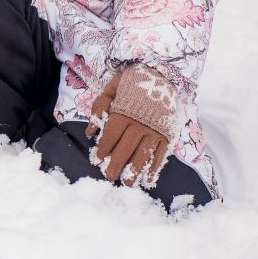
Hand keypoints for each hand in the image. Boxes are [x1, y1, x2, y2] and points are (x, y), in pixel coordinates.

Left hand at [85, 64, 179, 187]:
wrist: (161, 75)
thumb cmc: (132, 83)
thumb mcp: (111, 88)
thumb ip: (99, 108)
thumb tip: (90, 132)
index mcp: (124, 112)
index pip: (111, 135)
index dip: (103, 149)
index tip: (97, 160)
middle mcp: (140, 124)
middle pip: (126, 148)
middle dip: (116, 164)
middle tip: (109, 177)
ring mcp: (155, 130)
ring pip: (144, 155)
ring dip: (135, 171)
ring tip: (128, 183)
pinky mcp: (167, 134)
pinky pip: (161, 154)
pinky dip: (155, 168)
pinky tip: (148, 178)